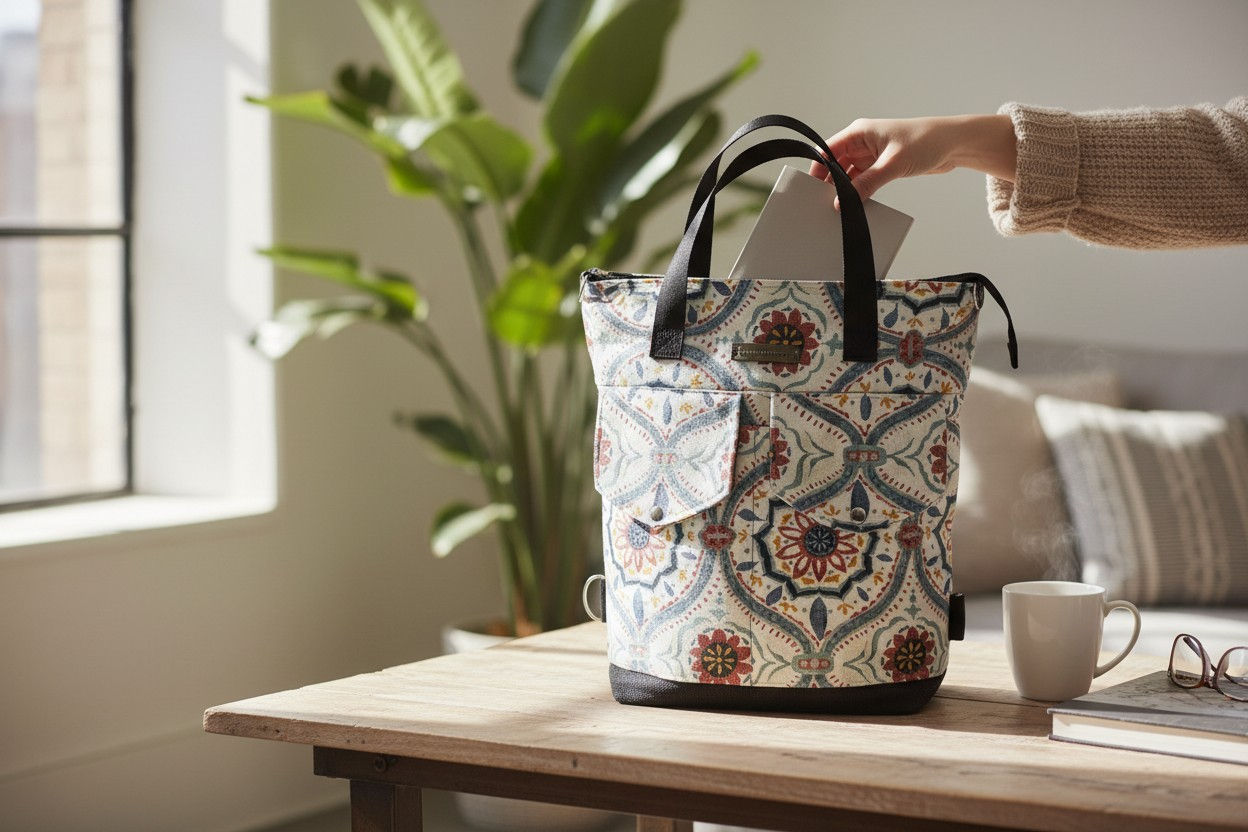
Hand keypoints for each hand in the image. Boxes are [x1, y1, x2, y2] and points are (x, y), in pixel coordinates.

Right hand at [808, 114, 1016, 201]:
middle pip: (835, 164)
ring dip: (845, 189)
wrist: (954, 144)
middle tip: (824, 203)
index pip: (828, 150)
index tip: (812, 189)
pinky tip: (856, 204)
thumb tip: (844, 200)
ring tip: (840, 206)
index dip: (818, 169)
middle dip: (830, 183)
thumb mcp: (893, 164)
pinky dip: (859, 191)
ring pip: (848, 175)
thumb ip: (867, 183)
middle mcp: (862, 142)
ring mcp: (872, 155)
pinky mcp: (882, 166)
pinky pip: (862, 181)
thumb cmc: (926, 141)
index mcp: (860, 132)